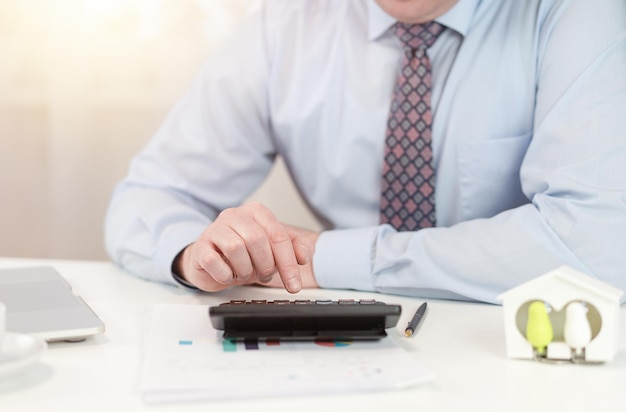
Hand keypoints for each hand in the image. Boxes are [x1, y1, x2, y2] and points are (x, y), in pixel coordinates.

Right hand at [173, 202, 317, 292]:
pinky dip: (225, 275)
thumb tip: (303, 256)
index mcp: (256, 212)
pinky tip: (228, 275)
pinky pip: (213, 261)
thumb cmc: (246, 253)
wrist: (212, 260)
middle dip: (266, 265)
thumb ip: (295, 247)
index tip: (294, 285)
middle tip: (265, 275)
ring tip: (245, 273)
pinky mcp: (200, 247)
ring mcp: (214, 230)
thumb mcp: (274, 249)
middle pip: (257, 239)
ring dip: (245, 269)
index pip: (277, 235)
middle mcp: (234, 216)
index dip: (288, 263)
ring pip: (235, 248)